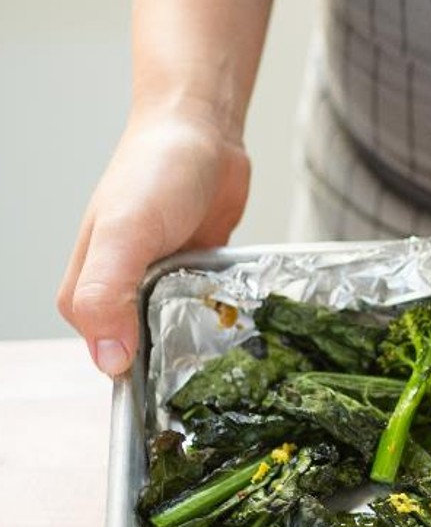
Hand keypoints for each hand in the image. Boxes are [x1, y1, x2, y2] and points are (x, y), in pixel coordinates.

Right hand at [57, 109, 250, 375]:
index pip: (106, 356)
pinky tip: (244, 331)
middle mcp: (123, 290)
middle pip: (148, 352)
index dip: (139, 378)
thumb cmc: (155, 172)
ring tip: (236, 363)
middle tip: (216, 384)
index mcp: (89, 289)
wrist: (201, 131)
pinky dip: (223, 321)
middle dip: (179, 367)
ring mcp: (161, 283)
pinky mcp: (195, 275)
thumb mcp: (125, 233)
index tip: (174, 396)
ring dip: (205, 345)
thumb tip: (109, 359)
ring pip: (181, 335)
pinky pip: (208, 313)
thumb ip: (105, 293)